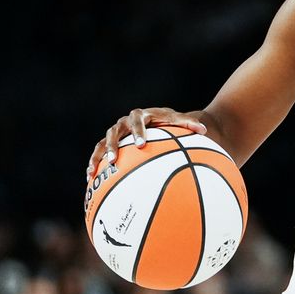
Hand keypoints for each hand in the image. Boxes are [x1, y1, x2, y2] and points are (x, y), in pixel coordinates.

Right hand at [86, 107, 206, 182]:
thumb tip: (204, 130)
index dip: (138, 132)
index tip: (141, 144)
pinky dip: (94, 163)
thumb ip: (190, 124)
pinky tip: (89, 178)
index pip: (139, 121)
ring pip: (103, 142)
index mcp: (142, 115)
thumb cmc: (173, 123)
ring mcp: (117, 132)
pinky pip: (99, 152)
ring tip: (94, 171)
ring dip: (99, 155)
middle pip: (115, 131)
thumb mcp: (181, 122)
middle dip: (114, 145)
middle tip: (115, 159)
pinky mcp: (111, 142)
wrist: (160, 120)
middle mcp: (126, 122)